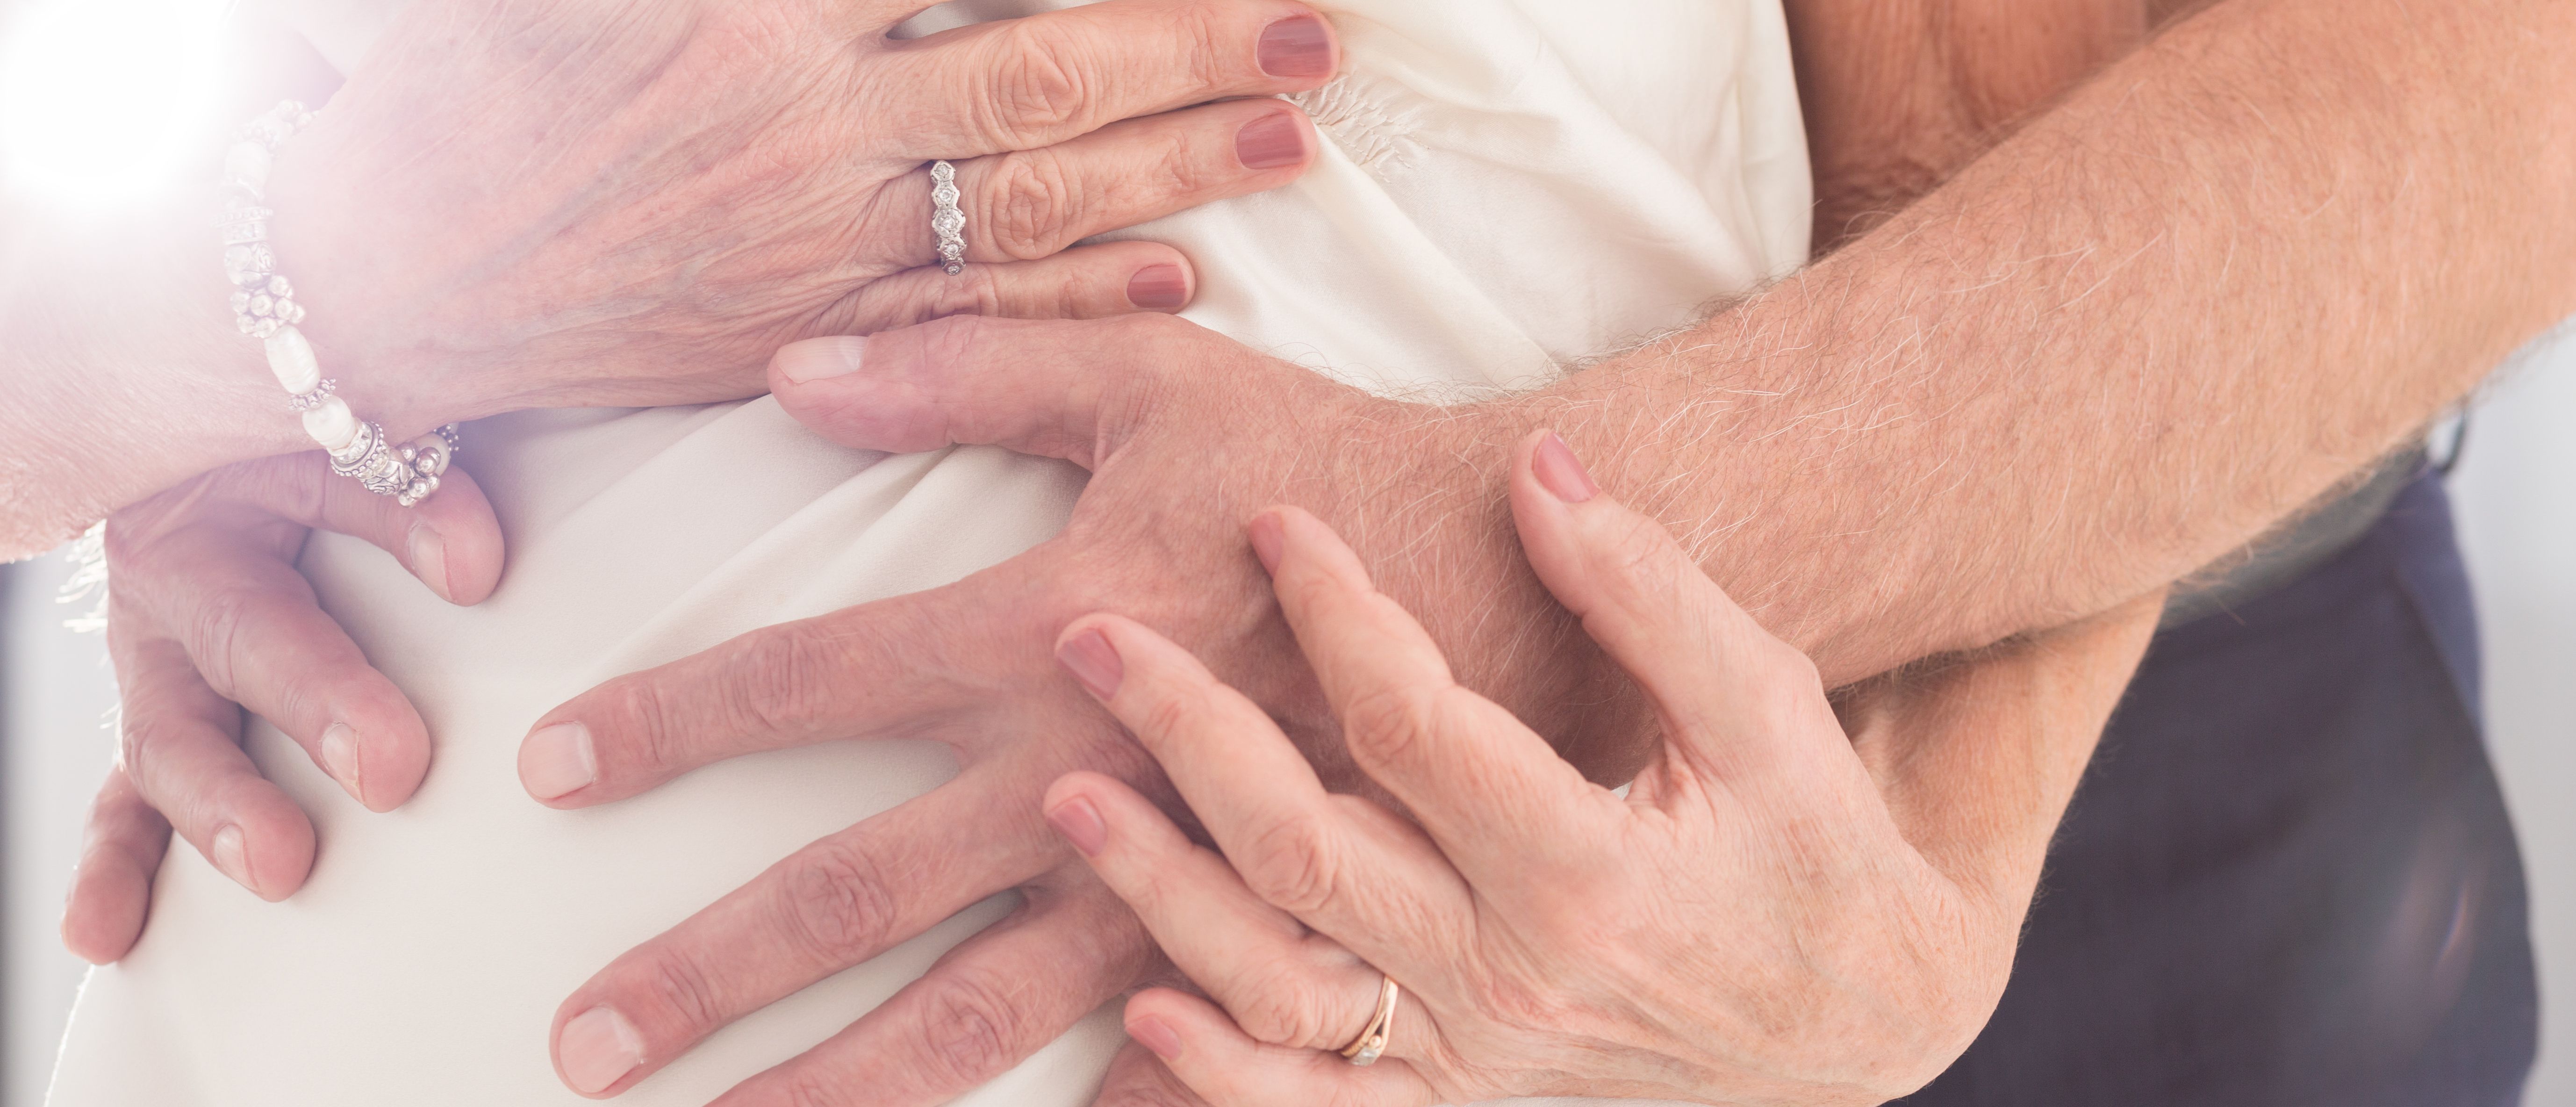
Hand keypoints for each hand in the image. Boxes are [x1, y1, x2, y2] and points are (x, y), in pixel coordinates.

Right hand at [59, 451, 505, 962]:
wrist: (219, 464)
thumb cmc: (320, 457)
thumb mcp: (364, 442)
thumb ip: (419, 488)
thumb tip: (474, 562)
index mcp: (247, 481)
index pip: (340, 490)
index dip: (407, 522)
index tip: (478, 569)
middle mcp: (184, 579)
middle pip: (248, 636)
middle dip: (318, 699)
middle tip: (393, 764)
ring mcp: (159, 666)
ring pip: (175, 736)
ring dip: (221, 805)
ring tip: (277, 863)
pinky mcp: (155, 732)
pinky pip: (123, 805)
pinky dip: (116, 868)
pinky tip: (105, 931)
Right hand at [265, 0, 1339, 431]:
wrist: (374, 283)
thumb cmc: (453, 98)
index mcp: (751, 12)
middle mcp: (807, 122)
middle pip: (1044, 68)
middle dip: (1192, 41)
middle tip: (1316, 25)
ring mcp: (818, 236)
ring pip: (1036, 192)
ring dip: (1176, 164)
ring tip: (1294, 135)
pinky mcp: (807, 330)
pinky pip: (976, 310)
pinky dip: (1084, 291)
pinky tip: (1182, 274)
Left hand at [520, 316, 1637, 1102]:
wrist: (1515, 579)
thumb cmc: (1323, 470)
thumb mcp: (1151, 379)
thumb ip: (970, 367)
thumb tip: (795, 372)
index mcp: (1042, 634)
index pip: (806, 679)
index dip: (667, 720)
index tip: (551, 767)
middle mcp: (1081, 777)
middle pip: (855, 894)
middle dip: (707, 975)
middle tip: (584, 1042)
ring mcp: (1168, 881)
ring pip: (972, 1018)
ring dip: (840, 1090)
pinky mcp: (1255, 939)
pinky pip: (1155, 1072)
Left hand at [1039, 438, 2157, 1105]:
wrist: (1864, 1021)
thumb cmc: (1812, 843)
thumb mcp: (1765, 705)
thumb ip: (1649, 591)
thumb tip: (1537, 470)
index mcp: (1589, 869)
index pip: (1412, 722)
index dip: (1334, 611)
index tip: (1276, 523)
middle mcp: (1514, 977)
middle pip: (1303, 849)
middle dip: (1185, 734)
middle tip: (1093, 635)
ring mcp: (1478, 1058)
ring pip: (1276, 982)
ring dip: (1158, 893)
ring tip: (1066, 796)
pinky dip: (1217, 1080)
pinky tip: (1140, 1012)